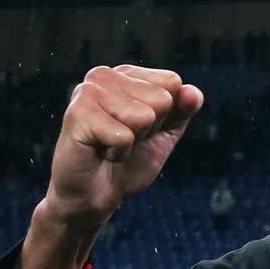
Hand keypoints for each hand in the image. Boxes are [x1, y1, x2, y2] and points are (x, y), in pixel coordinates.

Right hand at [49, 65, 202, 228]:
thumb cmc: (129, 161)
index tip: (142, 128)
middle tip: (125, 139)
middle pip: (161, 99)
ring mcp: (87, 91)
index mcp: (126, 74)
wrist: (96, 194)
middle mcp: (104, 75)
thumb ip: (183, 110)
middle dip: (149, 129)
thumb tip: (192, 92)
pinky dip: (118, 152)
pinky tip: (100, 152)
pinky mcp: (77, 114)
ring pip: (143, 116)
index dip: (166, 115)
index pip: (172, 83)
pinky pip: (124, 136)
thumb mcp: (165, 133)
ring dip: (132, 141)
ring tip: (110, 144)